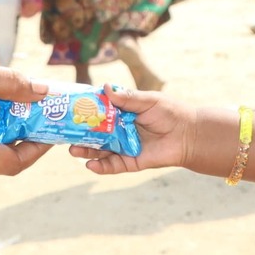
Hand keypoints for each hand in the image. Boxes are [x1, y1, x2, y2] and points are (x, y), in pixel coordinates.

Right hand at [70, 89, 192, 174]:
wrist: (189, 135)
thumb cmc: (170, 113)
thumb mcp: (148, 101)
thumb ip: (128, 98)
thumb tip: (107, 88)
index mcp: (120, 114)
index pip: (97, 112)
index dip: (83, 112)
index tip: (67, 110)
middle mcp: (118, 131)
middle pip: (93, 133)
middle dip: (79, 134)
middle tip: (65, 134)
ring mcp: (123, 147)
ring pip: (99, 151)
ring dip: (85, 151)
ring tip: (73, 150)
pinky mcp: (130, 162)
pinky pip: (113, 166)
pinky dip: (101, 166)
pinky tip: (90, 165)